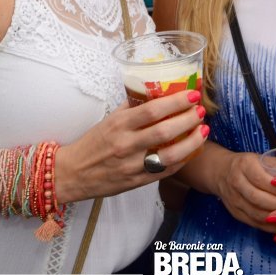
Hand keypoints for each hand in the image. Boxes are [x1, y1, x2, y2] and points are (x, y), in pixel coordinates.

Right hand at [54, 90, 207, 203]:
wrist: (72, 173)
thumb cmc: (92, 143)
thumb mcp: (109, 120)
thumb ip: (131, 107)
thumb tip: (154, 92)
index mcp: (119, 125)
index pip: (152, 110)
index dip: (176, 101)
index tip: (191, 94)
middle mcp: (126, 144)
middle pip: (165, 131)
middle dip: (188, 119)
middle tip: (201, 110)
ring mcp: (132, 165)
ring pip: (170, 154)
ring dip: (191, 142)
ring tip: (203, 131)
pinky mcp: (137, 182)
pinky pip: (165, 171)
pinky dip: (181, 160)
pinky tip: (191, 151)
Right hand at [209, 151, 275, 233]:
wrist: (220, 172)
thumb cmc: (249, 164)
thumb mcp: (265, 158)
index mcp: (244, 165)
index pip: (261, 179)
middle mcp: (236, 182)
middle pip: (258, 198)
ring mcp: (234, 199)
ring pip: (255, 213)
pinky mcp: (235, 213)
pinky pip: (254, 223)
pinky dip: (270, 227)